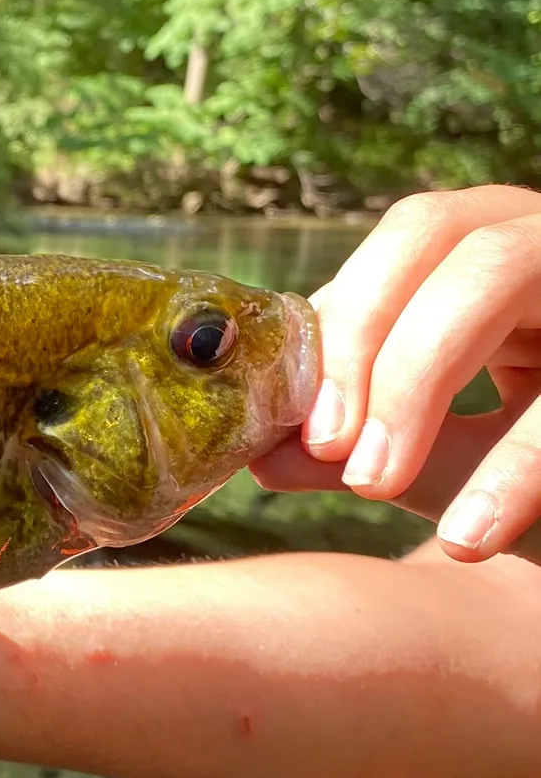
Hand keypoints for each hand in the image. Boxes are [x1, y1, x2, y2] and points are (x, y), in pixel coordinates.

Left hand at [251, 185, 540, 563]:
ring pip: (500, 275)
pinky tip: (467, 536)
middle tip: (338, 453)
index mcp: (492, 242)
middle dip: (375, 344)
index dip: (342, 320)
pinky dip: (517, 467)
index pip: (403, 241)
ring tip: (375, 483)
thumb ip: (363, 442)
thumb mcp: (451, 450)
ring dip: (421, 379)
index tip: (299, 424)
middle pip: (444, 240)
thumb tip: (261, 458)